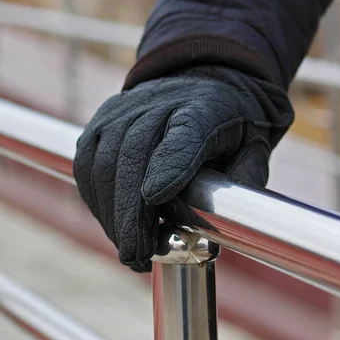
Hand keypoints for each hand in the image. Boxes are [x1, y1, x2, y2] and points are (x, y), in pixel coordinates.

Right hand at [73, 66, 291, 271]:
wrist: (196, 84)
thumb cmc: (226, 125)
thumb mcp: (253, 147)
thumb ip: (244, 180)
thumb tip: (226, 222)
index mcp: (205, 109)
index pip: (185, 134)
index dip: (169, 166)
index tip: (156, 200)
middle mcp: (158, 103)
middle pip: (133, 156)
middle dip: (130, 214)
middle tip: (136, 255)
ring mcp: (123, 110)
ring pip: (103, 163)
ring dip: (111, 214)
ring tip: (128, 248)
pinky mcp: (100, 121)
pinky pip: (86, 162)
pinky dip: (95, 198)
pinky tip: (111, 222)